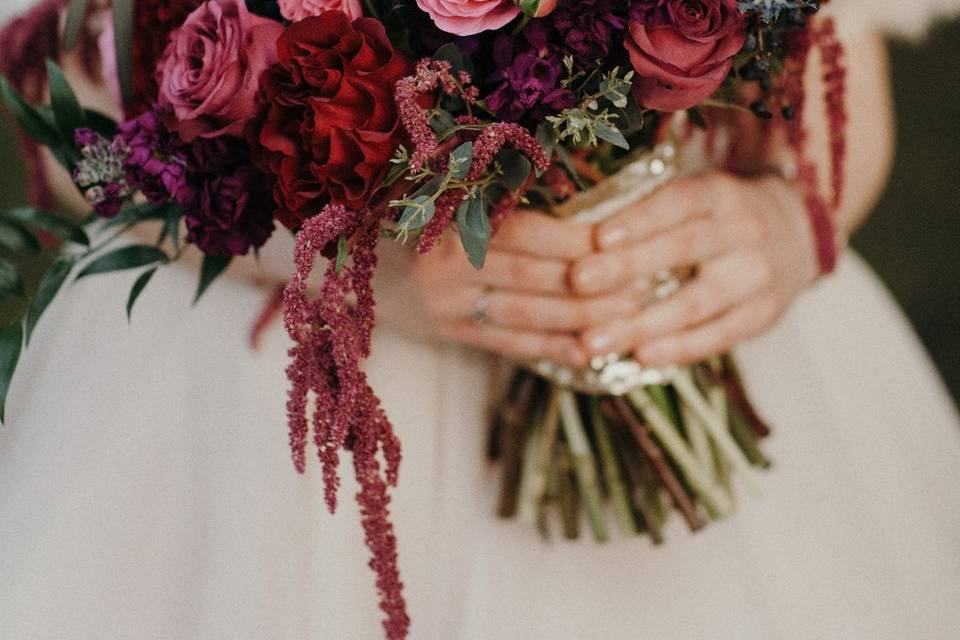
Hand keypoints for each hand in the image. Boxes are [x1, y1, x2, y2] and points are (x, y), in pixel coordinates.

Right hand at [407, 209, 651, 367]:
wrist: (344, 264)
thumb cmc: (399, 215)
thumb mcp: (433, 192)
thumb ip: (489, 192)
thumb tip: (570, 187)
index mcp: (445, 221)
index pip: (521, 233)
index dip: (573, 239)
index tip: (618, 240)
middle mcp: (444, 267)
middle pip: (531, 279)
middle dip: (590, 285)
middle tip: (641, 285)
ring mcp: (445, 306)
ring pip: (525, 317)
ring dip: (579, 320)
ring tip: (627, 318)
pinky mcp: (447, 334)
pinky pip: (508, 344)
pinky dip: (550, 349)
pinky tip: (588, 353)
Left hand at [570, 172, 818, 365]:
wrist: (796, 234)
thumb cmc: (717, 218)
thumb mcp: (696, 199)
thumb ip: (649, 213)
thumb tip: (576, 235)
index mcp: (720, 194)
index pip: (678, 202)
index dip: (639, 220)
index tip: (597, 238)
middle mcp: (744, 231)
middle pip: (683, 249)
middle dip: (627, 267)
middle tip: (578, 282)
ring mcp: (757, 276)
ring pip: (695, 302)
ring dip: (641, 324)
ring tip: (594, 341)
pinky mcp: (763, 315)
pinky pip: (718, 335)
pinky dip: (679, 348)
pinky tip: (641, 357)